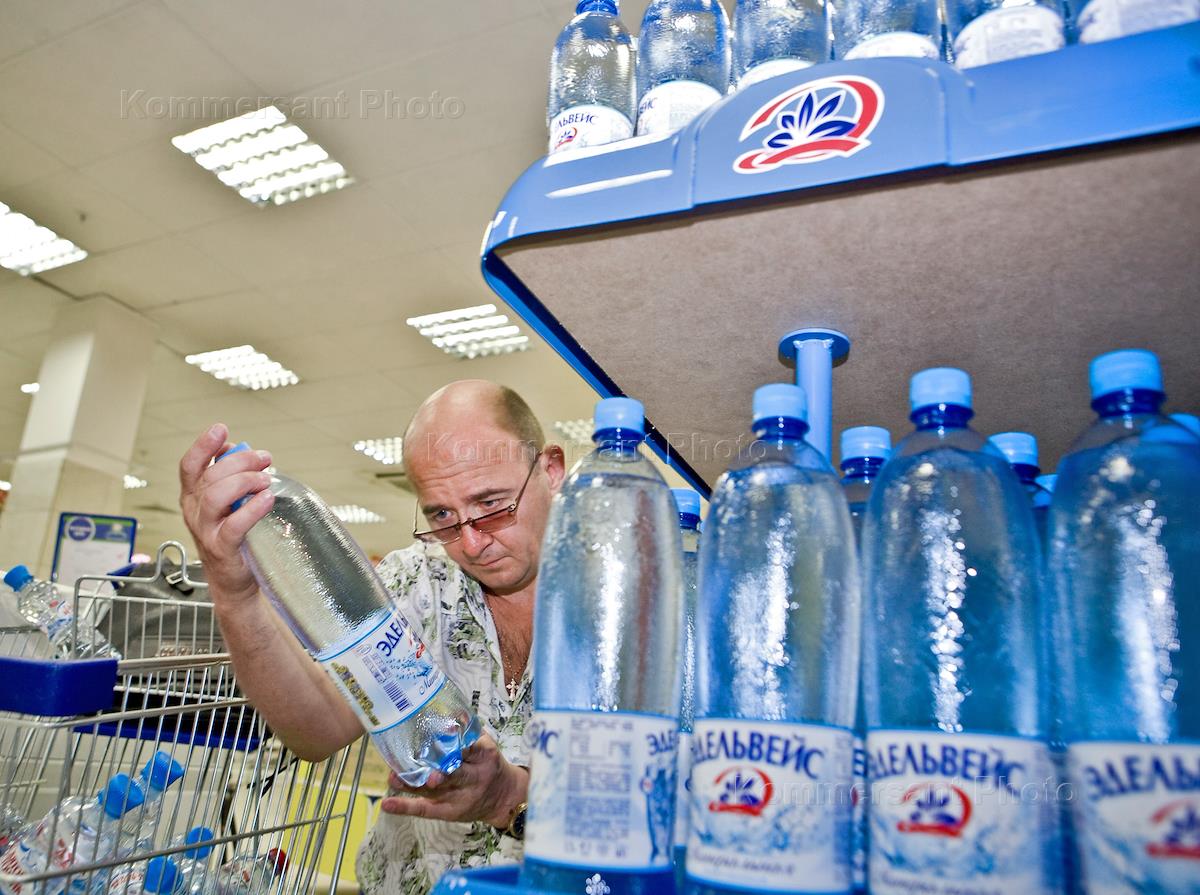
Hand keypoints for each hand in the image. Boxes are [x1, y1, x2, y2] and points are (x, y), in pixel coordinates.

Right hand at [179, 423, 274, 606]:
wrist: (233, 580)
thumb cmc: (234, 536)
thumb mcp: (228, 503)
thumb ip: (230, 477)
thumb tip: (239, 449)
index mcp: (193, 497)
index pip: (190, 466)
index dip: (203, 445)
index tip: (221, 429)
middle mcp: (194, 511)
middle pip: (210, 476)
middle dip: (240, 461)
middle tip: (265, 459)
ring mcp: (205, 531)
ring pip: (215, 496)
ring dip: (244, 481)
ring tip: (266, 480)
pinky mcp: (221, 548)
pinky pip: (234, 525)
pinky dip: (252, 509)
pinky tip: (267, 499)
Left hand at [379, 735, 527, 827]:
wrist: (503, 798)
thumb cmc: (490, 765)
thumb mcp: (487, 744)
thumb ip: (470, 729)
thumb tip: (452, 710)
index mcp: (484, 757)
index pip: (471, 749)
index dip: (459, 743)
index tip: (446, 731)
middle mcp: (472, 779)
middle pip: (456, 776)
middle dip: (442, 775)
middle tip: (429, 773)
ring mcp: (458, 797)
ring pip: (434, 792)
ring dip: (413, 785)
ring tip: (394, 777)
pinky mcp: (446, 811)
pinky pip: (424, 810)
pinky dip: (404, 807)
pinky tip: (387, 803)